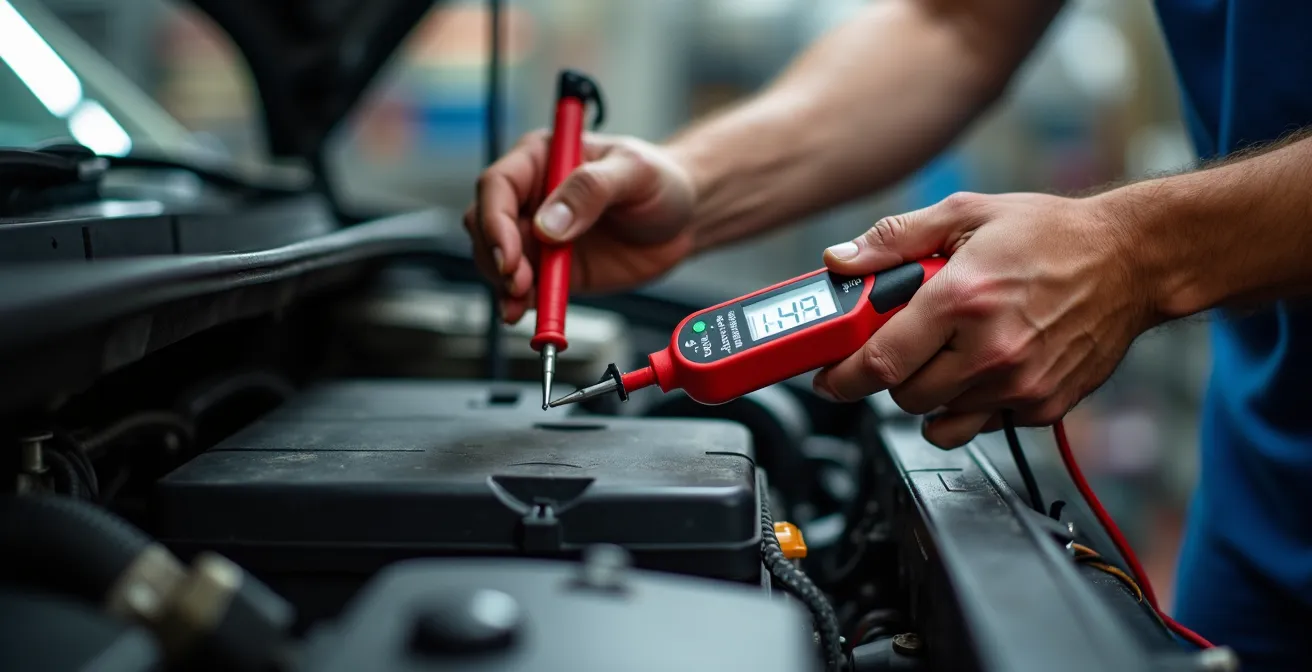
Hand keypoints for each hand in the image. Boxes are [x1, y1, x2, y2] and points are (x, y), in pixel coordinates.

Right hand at [465, 130, 696, 323]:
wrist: (683, 220)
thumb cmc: (659, 182)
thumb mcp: (634, 173)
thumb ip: (591, 190)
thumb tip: (548, 224)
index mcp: (541, 158)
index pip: (497, 185)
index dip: (495, 220)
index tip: (511, 253)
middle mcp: (531, 196)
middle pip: (485, 224)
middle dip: (497, 255)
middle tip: (520, 281)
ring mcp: (538, 236)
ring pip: (496, 259)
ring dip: (503, 282)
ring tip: (523, 300)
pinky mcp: (551, 270)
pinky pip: (522, 288)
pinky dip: (518, 303)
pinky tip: (523, 312)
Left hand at [812, 191, 1155, 447]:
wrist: (1131, 259)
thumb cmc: (1051, 235)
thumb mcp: (965, 214)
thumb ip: (895, 238)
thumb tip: (841, 260)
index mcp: (962, 298)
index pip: (880, 362)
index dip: (841, 376)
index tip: (828, 377)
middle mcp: (991, 349)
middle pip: (904, 397)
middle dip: (892, 375)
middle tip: (905, 347)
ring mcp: (1019, 384)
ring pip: (939, 419)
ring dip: (930, 394)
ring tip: (949, 354)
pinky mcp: (1043, 406)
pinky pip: (980, 425)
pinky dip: (970, 406)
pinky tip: (984, 368)